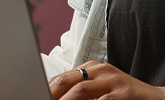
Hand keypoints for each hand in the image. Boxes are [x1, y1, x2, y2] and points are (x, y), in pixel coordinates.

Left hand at [48, 62, 164, 99]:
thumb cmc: (128, 98)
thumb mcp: (103, 91)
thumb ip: (82, 92)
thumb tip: (55, 96)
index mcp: (93, 68)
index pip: (62, 78)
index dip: (47, 90)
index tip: (35, 96)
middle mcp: (102, 70)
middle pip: (68, 81)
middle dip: (52, 94)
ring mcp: (113, 81)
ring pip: (80, 91)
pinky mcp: (123, 94)